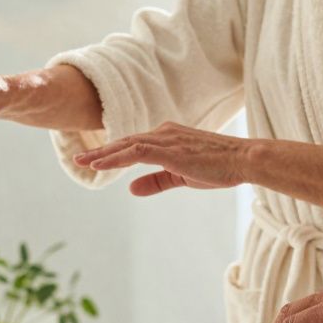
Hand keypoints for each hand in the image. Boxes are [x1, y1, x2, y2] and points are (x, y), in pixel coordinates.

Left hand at [73, 122, 253, 195]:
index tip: (94, 159)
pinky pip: (135, 153)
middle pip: (126, 142)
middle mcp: (164, 133)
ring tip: (82, 162)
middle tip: (79, 158)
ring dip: (103, 154)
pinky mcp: (170, 150)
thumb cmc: (219, 168)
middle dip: (101, 151)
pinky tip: (100, 165)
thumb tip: (131, 188)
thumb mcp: (182, 177)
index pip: (134, 144)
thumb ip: (155, 181)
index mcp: (168, 137)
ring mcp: (166, 140)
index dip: (113, 152)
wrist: (243, 159)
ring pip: (127, 145)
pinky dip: (115, 158)